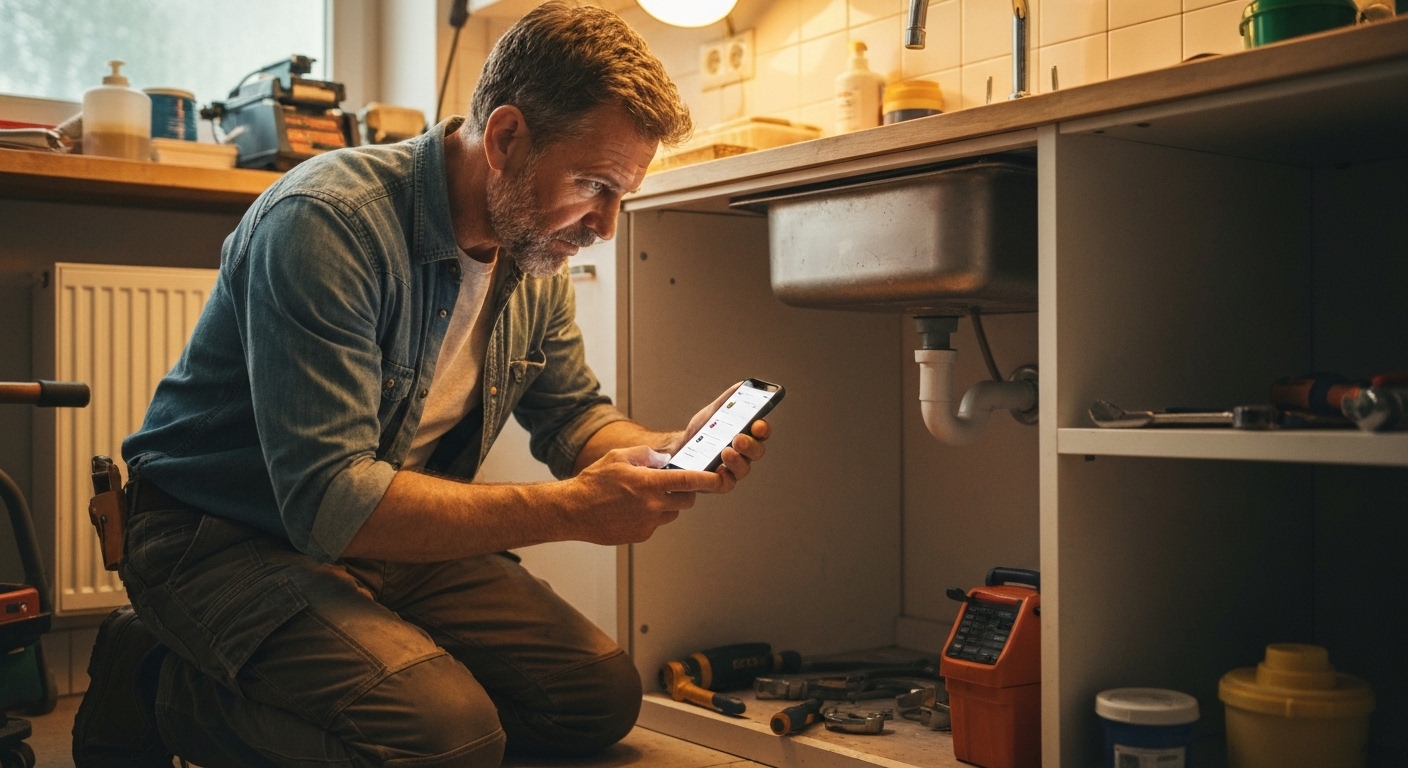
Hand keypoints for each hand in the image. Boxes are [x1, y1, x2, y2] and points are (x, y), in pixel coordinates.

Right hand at [567, 445, 721, 544]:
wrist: (573, 510)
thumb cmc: (593, 483)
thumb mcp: (619, 457)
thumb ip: (647, 455)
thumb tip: (664, 459)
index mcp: (649, 484)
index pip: (688, 481)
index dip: (709, 480)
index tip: (720, 479)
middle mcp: (652, 506)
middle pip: (687, 500)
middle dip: (685, 491)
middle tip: (672, 484)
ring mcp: (647, 523)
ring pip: (672, 513)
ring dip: (668, 504)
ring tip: (644, 496)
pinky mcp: (640, 535)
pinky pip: (656, 524)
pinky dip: (652, 516)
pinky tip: (632, 509)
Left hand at [674, 382, 771, 493]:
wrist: (677, 450)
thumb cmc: (700, 433)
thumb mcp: (713, 413)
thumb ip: (728, 400)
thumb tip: (742, 385)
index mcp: (747, 435)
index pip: (761, 432)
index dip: (762, 429)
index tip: (757, 424)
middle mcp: (744, 454)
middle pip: (756, 452)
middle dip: (750, 444)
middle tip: (739, 438)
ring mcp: (732, 470)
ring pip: (743, 468)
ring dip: (737, 460)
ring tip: (726, 451)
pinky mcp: (719, 484)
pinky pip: (726, 484)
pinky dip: (724, 476)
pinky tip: (717, 468)